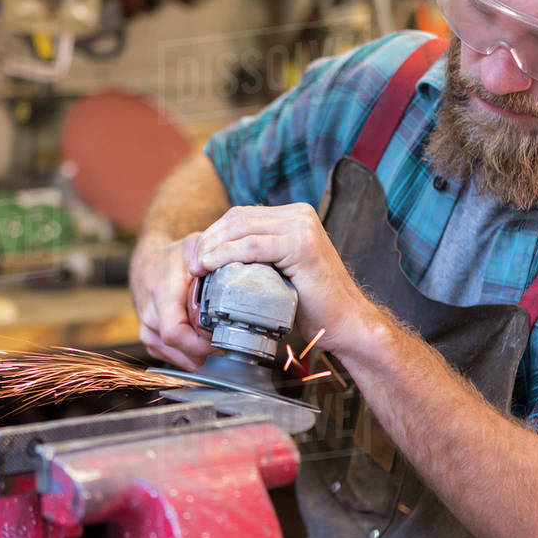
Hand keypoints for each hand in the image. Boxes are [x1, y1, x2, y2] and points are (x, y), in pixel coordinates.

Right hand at [129, 231, 212, 370]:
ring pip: (176, 358)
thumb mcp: (193, 247)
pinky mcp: (149, 338)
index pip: (175, 333)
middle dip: (205, 351)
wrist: (146, 264)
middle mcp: (150, 316)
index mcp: (162, 296)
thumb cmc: (172, 258)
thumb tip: (237, 263)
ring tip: (214, 339)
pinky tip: (199, 341)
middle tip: (225, 341)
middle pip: (179, 350)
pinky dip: (187, 354)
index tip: (220, 340)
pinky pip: (171, 357)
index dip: (200, 344)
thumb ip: (213, 255)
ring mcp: (147, 330)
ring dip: (197, 355)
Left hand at [186, 204, 376, 354]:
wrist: (346, 322)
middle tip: (192, 264)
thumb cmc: (312, 303)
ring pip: (241, 229)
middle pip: (238, 218)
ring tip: (197, 268)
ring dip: (212, 247)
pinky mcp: (301, 245)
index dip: (214, 233)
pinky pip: (252, 246)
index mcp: (295, 215)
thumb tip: (220, 252)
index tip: (196, 256)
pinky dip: (226, 255)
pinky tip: (211, 266)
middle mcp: (300, 214)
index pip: (242, 216)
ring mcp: (302, 227)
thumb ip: (261, 254)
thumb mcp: (282, 268)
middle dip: (209, 239)